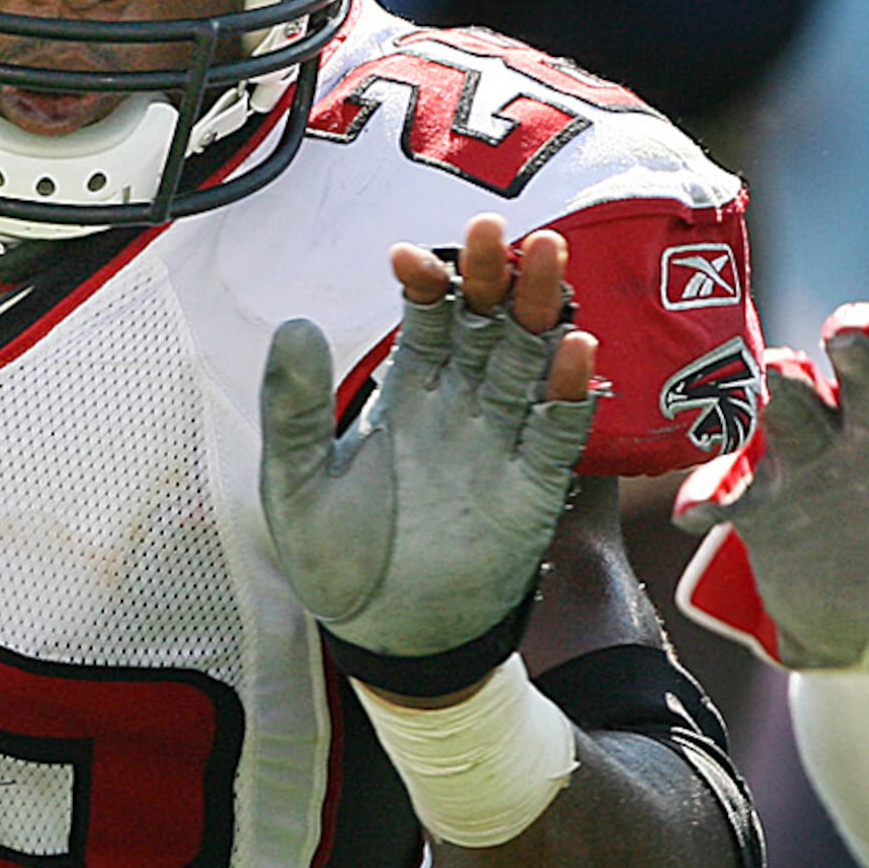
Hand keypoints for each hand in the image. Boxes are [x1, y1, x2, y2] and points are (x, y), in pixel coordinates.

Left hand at [261, 214, 595, 692]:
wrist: (384, 637)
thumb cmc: (336, 557)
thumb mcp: (295, 480)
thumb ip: (295, 407)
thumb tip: (292, 324)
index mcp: (407, 393)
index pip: (427, 319)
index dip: (425, 283)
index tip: (408, 258)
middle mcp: (461, 406)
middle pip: (489, 325)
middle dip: (495, 278)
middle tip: (498, 230)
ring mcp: (500, 444)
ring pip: (531, 363)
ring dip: (542, 314)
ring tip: (548, 263)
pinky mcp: (532, 491)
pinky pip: (557, 432)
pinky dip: (569, 395)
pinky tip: (576, 354)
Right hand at [671, 307, 868, 680]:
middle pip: (865, 360)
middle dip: (859, 341)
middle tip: (855, 337)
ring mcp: (816, 459)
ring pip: (791, 401)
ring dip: (781, 389)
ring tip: (777, 389)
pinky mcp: (765, 506)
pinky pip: (731, 488)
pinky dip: (714, 493)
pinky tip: (704, 514)